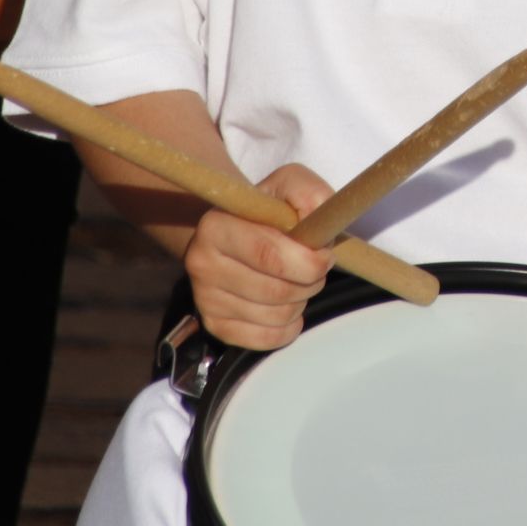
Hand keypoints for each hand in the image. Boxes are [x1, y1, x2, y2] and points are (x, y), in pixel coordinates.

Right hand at [184, 163, 336, 350]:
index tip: (324, 254)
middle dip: (310, 281)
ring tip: (296, 281)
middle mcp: (202, 263)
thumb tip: (319, 219)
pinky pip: (268, 339)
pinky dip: (288, 326)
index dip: (307, 261)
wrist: (236, 233)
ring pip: (276, 316)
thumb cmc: (268, 212)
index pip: (269, 255)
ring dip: (300, 301)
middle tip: (314, 268)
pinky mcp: (215, 326)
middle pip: (276, 291)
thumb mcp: (290, 186)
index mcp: (216, 226)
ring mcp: (206, 299)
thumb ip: (310, 194)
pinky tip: (286, 304)